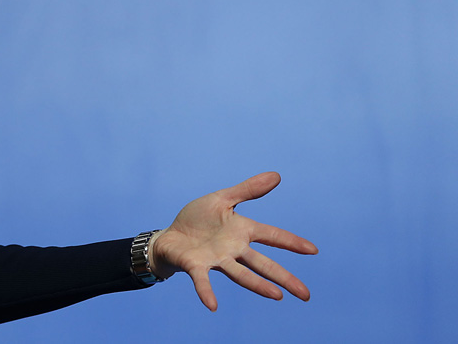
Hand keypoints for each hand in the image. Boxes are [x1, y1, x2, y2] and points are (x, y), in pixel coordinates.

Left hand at [150, 172, 316, 310]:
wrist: (169, 236)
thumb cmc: (197, 220)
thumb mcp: (222, 200)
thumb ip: (247, 190)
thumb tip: (276, 176)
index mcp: (242, 231)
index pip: (272, 235)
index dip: (291, 242)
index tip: (313, 250)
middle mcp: (233, 249)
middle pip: (263, 264)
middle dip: (284, 278)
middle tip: (306, 295)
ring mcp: (216, 259)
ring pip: (240, 274)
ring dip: (257, 285)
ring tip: (276, 295)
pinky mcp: (196, 266)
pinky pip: (202, 280)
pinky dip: (206, 292)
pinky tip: (212, 305)